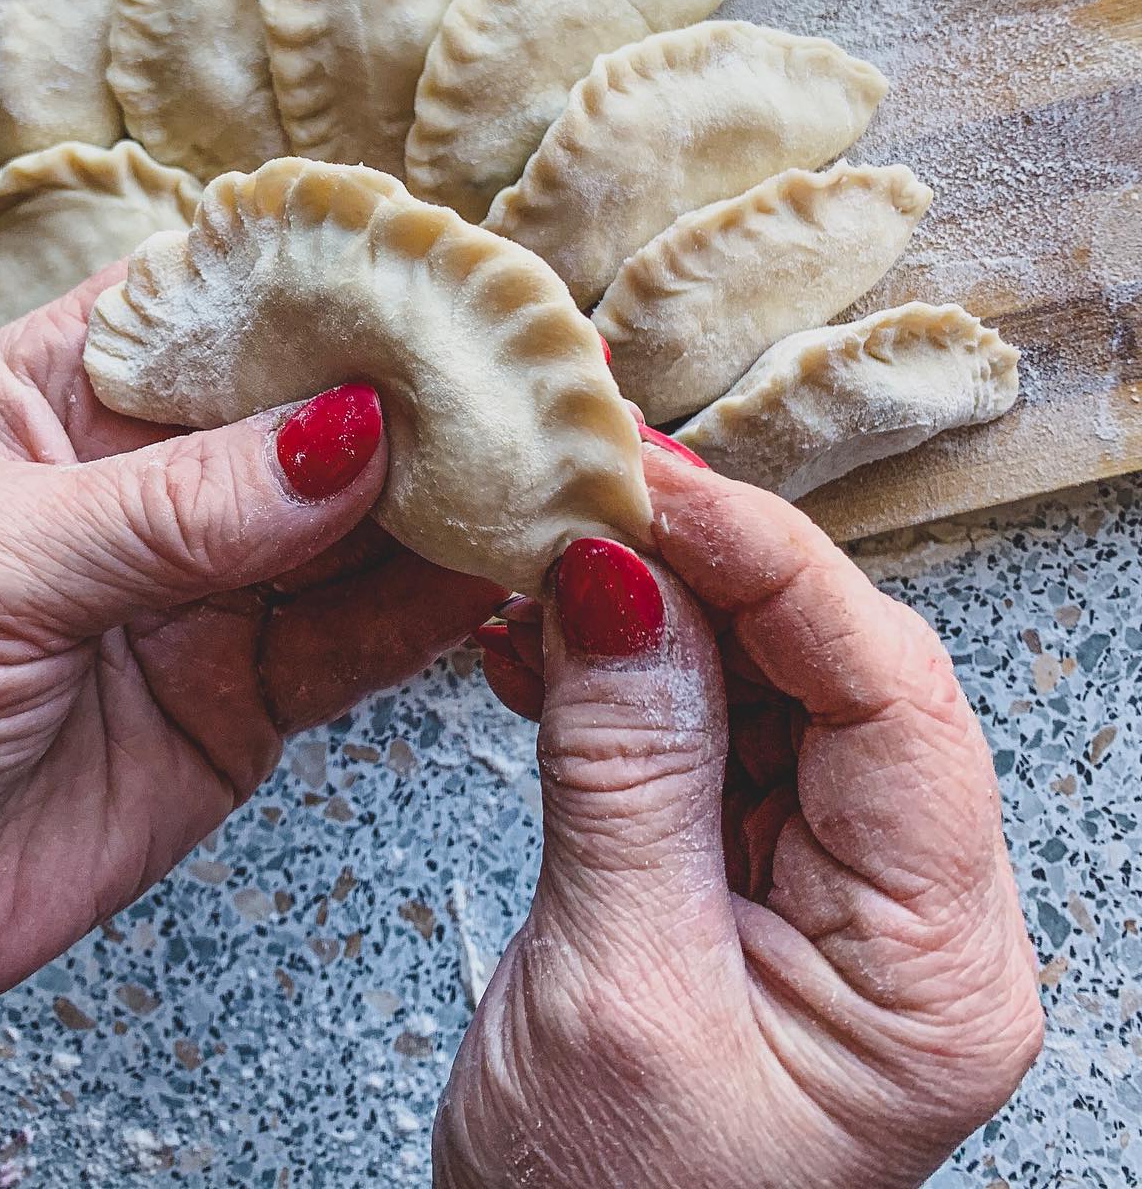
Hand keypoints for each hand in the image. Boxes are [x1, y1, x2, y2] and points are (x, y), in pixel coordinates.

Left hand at [0, 267, 500, 1184]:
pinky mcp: (250, 693)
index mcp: (75, 385)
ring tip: (559, 474)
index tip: (462, 279)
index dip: (348, 280)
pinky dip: (435, 615)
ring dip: (459, 503)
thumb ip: (171, 508)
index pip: (233, 295)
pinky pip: (361, 643)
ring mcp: (213, 584)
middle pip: (325, 407)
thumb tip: (346, 435)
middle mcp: (159, 471)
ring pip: (365, 525)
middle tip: (552, 381)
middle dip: (434, 393)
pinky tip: (501, 581)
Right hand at [435, 438, 1042, 1188]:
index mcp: (939, 967)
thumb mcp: (615, 983)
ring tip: (543, 569)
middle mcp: (911, 916)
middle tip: (592, 498)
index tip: (663, 491)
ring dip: (648, 617)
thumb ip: (628, 763)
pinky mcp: (747, 876)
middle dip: (708, 576)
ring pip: (762, 686)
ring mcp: (829, 892)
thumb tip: (620, 578)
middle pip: (836, 674)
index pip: (894, 701)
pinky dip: (615, 679)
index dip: (779, 571)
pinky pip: (698, 733)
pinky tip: (536, 646)